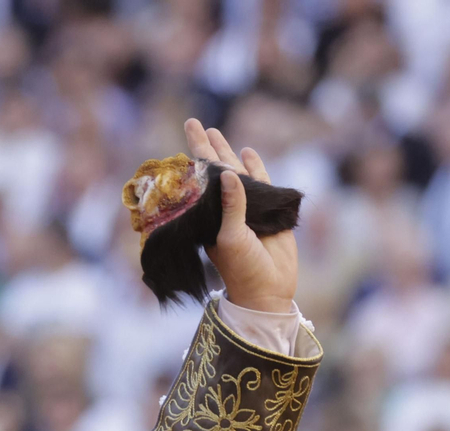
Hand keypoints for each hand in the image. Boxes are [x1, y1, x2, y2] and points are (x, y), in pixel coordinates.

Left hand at [184, 118, 297, 313]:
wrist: (268, 289)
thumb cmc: (242, 268)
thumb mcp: (231, 238)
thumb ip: (232, 206)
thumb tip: (230, 173)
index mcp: (209, 217)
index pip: (197, 181)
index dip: (191, 159)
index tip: (180, 141)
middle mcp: (224, 209)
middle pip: (213, 171)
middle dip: (205, 147)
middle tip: (194, 123)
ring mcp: (246, 208)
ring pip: (236, 173)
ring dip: (227, 153)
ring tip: (216, 132)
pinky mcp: (269, 210)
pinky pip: (261, 183)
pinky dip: (255, 167)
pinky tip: (248, 152)